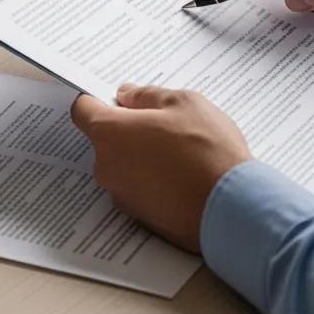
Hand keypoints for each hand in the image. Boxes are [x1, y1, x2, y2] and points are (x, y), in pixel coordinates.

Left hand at [71, 84, 250, 252]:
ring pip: (123, 163)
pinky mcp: (138, 217)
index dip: (98, 99)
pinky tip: (182, 174)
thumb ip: (147, 96)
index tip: (116, 97)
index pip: (83, 109)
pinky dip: (152, 179)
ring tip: (180, 151)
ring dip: (142, 154)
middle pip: (105, 138)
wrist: (230, 207)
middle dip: (128, 128)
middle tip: (164, 122)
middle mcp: (107, 167)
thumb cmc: (207, 150)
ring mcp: (121, 195)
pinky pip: (138, 187)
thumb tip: (127, 96)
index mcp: (110, 133)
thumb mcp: (183, 102)